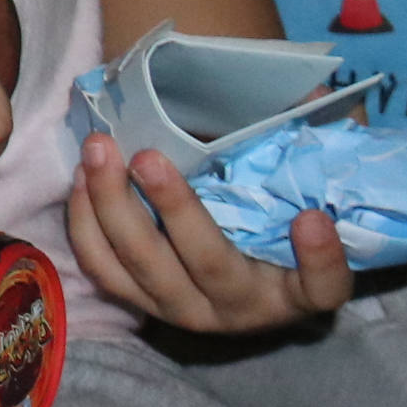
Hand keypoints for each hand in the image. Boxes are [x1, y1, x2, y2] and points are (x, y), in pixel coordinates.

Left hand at [63, 134, 350, 331]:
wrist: (230, 268)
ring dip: (113, 208)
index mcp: (297, 288)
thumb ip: (306, 151)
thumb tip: (307, 96)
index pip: (324, 287)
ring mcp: (186, 310)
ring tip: (99, 151)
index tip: (311, 218)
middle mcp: (242, 309)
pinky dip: (86, 225)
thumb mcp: (300, 190)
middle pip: (209, 266)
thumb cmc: (271, 215)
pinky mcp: (139, 302)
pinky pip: (102, 270)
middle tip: (148, 157)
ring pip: (141, 268)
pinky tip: (81, 176)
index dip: (322, 260)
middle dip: (176, 210)